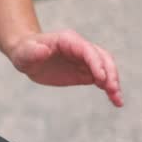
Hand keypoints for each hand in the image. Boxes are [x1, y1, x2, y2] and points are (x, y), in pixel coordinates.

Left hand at [7, 30, 122, 106]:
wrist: (27, 55)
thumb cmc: (25, 51)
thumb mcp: (24, 52)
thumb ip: (34, 51)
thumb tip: (43, 50)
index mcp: (69, 41)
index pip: (87, 50)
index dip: (95, 63)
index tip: (100, 78)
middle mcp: (81, 49)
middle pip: (102, 58)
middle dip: (110, 74)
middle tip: (113, 91)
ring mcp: (84, 60)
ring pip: (105, 69)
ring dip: (113, 83)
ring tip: (117, 100)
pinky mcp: (84, 72)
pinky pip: (100, 78)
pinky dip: (108, 88)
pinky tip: (114, 100)